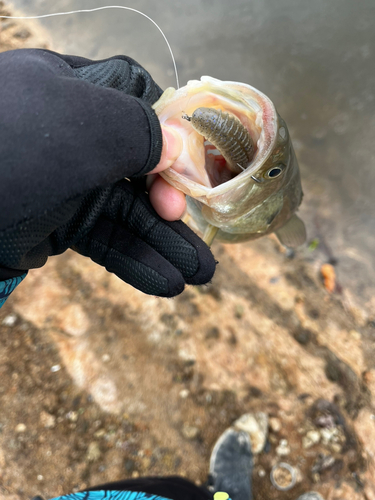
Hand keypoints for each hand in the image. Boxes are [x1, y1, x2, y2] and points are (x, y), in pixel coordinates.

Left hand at [0, 49, 215, 296]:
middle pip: (143, 166)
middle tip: (194, 227)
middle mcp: (74, 136)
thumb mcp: (82, 124)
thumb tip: (177, 145)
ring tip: (201, 276)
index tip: (189, 166)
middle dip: (175, 201)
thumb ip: (140, 128)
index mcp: (75, 92)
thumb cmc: (9, 152)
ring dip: (167, 244)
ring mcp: (66, 184)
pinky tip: (167, 283)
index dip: (171, 132)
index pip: (140, 101)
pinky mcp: (56, 227)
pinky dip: (136, 263)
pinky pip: (106, 243)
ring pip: (130, 213)